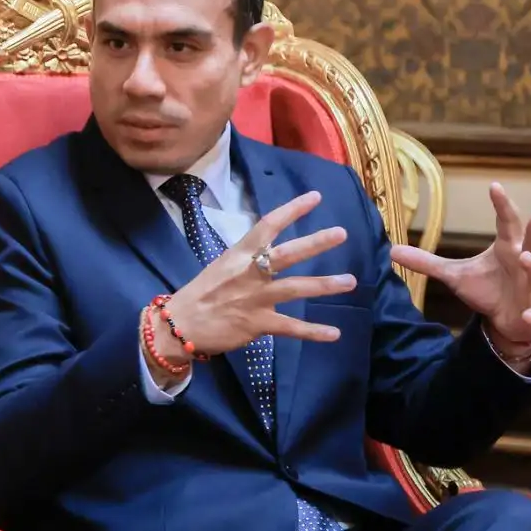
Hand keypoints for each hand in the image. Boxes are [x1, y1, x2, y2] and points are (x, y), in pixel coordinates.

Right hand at [157, 190, 357, 363]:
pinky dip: (313, 332)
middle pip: (286, 254)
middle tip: (341, 233)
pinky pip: (290, 327)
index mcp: (239, 255)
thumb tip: (271, 252)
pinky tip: (334, 334)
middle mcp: (249, 273)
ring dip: (325, 285)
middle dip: (315, 243)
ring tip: (350, 281)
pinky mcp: (257, 324)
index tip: (315, 197)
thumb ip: (248, 260)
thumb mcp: (222, 266)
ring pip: (295, 288)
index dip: (292, 210)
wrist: (180, 324)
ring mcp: (254, 298)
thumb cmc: (201, 293)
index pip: (268, 225)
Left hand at [390, 182, 530, 353]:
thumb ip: (427, 262)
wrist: (507, 318)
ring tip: (526, 259)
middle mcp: (525, 262)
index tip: (494, 186)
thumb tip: (391, 251)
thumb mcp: (454, 274)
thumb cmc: (486, 289)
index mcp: (507, 248)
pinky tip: (529, 315)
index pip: (506, 223)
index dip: (502, 205)